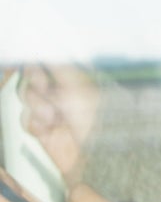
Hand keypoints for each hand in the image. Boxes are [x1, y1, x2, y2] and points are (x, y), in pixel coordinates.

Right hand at [19, 64, 100, 184]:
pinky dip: (35, 124)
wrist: (94, 158)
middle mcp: (64, 92)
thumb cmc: (94, 119)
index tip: (31, 60)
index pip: (50, 61)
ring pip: (27, 97)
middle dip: (36, 83)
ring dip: (37, 107)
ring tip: (54, 119)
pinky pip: (26, 119)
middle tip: (47, 90)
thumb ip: (59, 65)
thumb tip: (45, 43)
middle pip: (32, 77)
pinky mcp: (43, 129)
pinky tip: (48, 131)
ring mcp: (52, 110)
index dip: (37, 60)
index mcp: (77, 78)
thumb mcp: (78, 87)